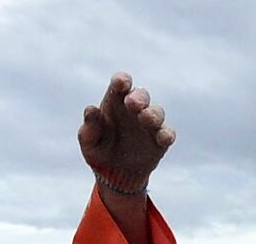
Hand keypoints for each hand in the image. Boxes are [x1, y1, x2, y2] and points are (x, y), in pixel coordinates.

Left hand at [78, 72, 175, 193]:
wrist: (114, 175)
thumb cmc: (99, 151)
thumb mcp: (89, 143)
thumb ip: (88, 129)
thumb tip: (90, 110)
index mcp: (115, 102)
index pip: (120, 83)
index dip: (122, 80)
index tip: (121, 83)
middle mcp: (135, 109)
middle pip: (141, 95)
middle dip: (138, 97)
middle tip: (132, 103)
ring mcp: (149, 124)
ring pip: (156, 112)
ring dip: (152, 114)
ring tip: (144, 118)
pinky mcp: (160, 140)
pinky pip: (167, 134)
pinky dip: (166, 134)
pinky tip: (163, 138)